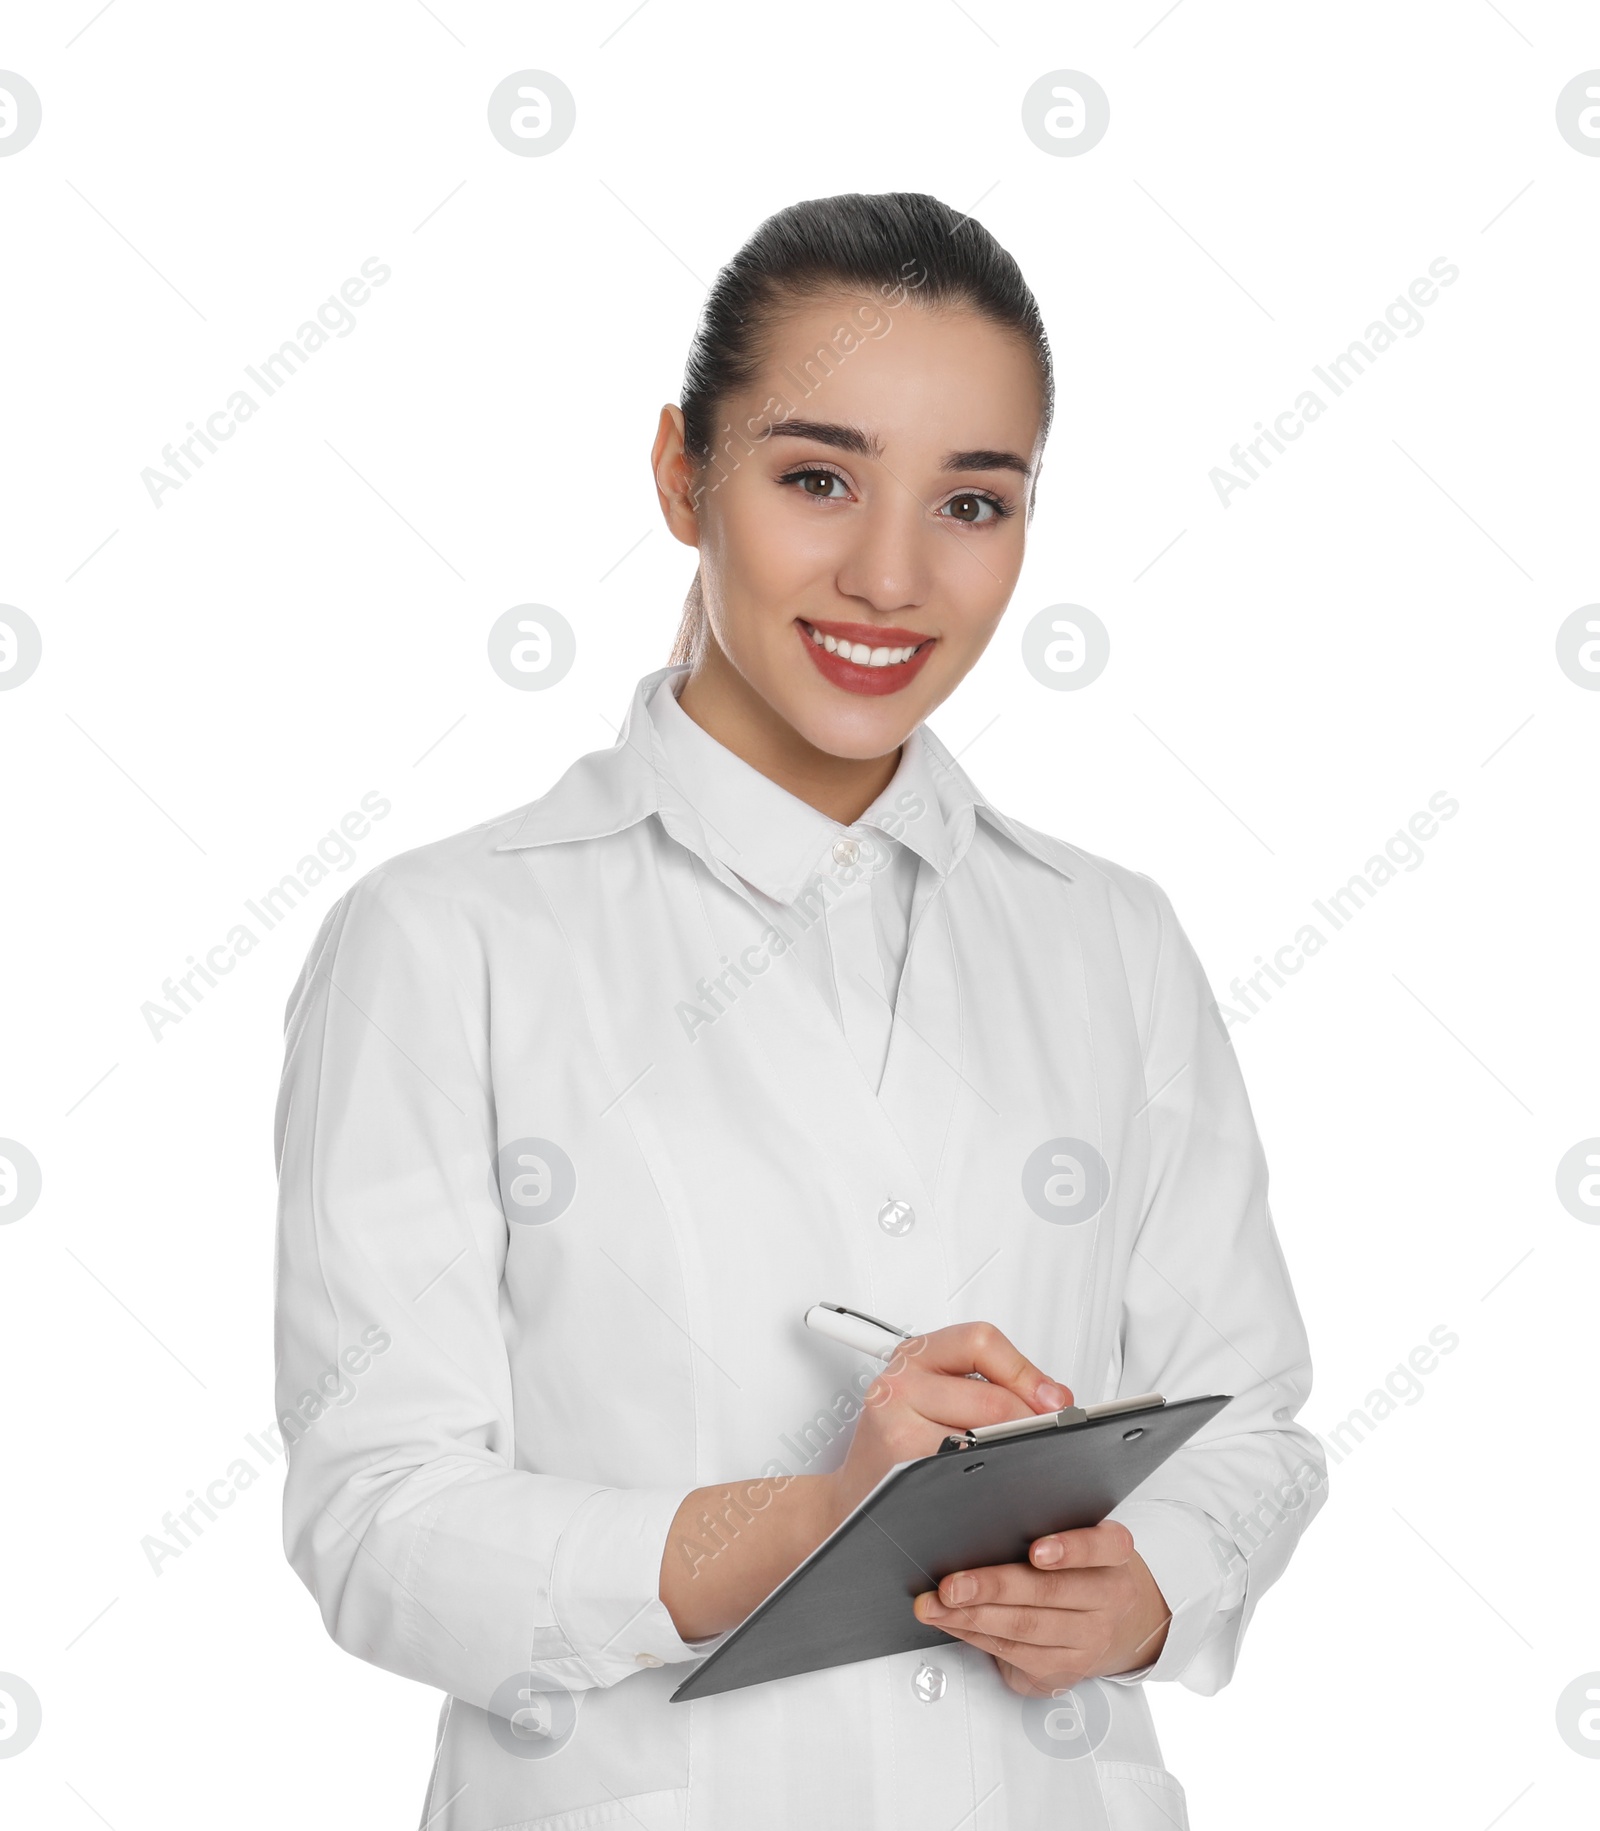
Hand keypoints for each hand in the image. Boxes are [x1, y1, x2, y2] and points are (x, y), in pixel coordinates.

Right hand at [819, 1321, 1072, 1529]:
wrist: (855, 1497)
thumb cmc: (902, 1446)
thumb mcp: (939, 1395)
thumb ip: (993, 1386)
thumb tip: (1056, 1399)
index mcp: (917, 1354)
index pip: (981, 1342)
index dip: (1025, 1371)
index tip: (1053, 1400)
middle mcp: (900, 1382)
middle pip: (992, 1399)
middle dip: (1031, 1426)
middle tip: (1045, 1444)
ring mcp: (895, 1423)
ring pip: (982, 1437)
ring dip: (1013, 1457)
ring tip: (1018, 1466)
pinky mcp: (899, 1465)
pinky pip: (963, 1471)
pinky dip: (988, 1481)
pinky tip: (991, 1486)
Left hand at [911, 1520, 1171, 1694]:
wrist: (1114, 1623)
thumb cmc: (1082, 1569)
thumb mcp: (1081, 1540)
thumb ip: (1046, 1526)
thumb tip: (979, 1520)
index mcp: (1114, 1555)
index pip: (1101, 1547)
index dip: (1069, 1549)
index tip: (1035, 1551)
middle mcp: (1108, 1598)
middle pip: (1047, 1592)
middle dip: (992, 1588)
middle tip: (952, 1584)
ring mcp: (1089, 1639)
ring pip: (1025, 1627)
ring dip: (971, 1616)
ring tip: (936, 1606)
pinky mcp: (1065, 1669)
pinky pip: (1012, 1652)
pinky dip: (974, 1635)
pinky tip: (951, 1622)